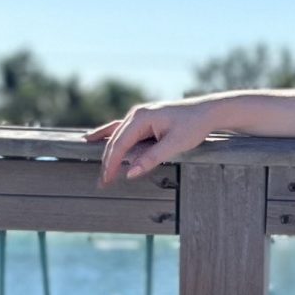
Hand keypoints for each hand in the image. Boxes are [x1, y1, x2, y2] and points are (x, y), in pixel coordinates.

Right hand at [87, 99, 216, 185]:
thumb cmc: (193, 126)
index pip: (120, 145)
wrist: (208, 112)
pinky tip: (95, 137)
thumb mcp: (175, 144)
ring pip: (116, 134)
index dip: (111, 164)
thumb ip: (152, 158)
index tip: (106, 180)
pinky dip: (110, 136)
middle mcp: (136, 114)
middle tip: (101, 183)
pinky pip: (122, 129)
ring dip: (105, 148)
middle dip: (107, 161)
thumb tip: (130, 173)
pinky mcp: (145, 119)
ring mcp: (139, 115)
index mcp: (141, 117)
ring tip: (86, 155)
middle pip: (115, 140)